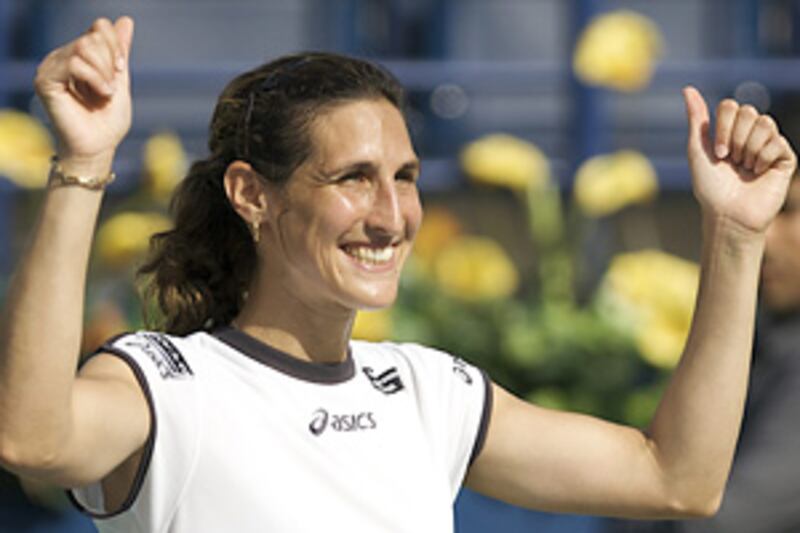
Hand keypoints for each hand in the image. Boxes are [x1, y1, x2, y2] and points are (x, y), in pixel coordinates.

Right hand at [34, 17, 133, 169]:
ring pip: (84, 47)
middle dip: (111, 63)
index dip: (116, 46)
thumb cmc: (108, 121)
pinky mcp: (46, 80)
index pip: (99, 28)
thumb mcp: (120, 80)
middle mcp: (62, 57)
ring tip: (105, 94)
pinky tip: (100, 93)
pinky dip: (94, 78)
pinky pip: (74, 63)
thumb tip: (126, 20)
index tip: (121, 70)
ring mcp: (51, 67)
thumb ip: (120, 51)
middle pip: (93, 37)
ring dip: (104, 73)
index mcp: (79, 56)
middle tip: (110, 89)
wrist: (99, 148)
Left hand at [684, 86, 796, 234]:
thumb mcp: (697, 151)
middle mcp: (751, 135)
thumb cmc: (710, 187)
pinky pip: (778, 142)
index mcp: (730, 132)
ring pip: (765, 123)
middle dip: (736, 139)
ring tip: (746, 168)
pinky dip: (764, 158)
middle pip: (748, 111)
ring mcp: (770, 145)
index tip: (719, 153)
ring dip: (749, 149)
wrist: (728, 215)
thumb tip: (687, 88)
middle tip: (732, 161)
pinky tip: (759, 172)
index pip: (731, 106)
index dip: (723, 128)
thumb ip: (696, 119)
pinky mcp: (785, 158)